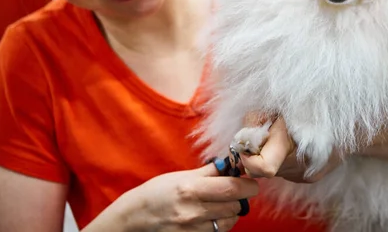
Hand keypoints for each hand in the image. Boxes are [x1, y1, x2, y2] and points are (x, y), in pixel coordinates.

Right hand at [85, 163, 258, 231]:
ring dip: (231, 211)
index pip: (232, 188)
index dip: (248, 184)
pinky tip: (213, 215)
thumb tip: (232, 163)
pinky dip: (221, 223)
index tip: (251, 181)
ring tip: (222, 202)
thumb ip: (210, 171)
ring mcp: (193, 229)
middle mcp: (194, 211)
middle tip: (237, 190)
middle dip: (241, 197)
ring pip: (229, 221)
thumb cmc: (157, 192)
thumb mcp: (182, 176)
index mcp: (191, 189)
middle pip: (235, 206)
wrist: (136, 217)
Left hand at [239, 117, 342, 183]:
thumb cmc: (312, 108)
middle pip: (261, 169)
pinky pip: (284, 171)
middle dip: (257, 152)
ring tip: (283, 135)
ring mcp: (304, 175)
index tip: (248, 142)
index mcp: (291, 146)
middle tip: (266, 132)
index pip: (259, 168)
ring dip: (270, 154)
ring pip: (272, 170)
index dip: (247, 156)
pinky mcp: (308, 177)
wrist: (349, 124)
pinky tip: (293, 143)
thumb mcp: (279, 105)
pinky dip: (281, 158)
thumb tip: (240, 139)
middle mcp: (298, 167)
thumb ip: (256, 120)